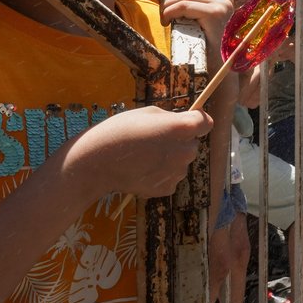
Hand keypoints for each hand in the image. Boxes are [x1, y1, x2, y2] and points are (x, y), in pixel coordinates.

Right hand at [63, 105, 213, 199]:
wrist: (97, 163)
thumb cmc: (119, 131)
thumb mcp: (147, 114)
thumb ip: (171, 118)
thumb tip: (182, 123)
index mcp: (182, 128)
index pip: (206, 123)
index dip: (196, 121)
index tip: (186, 121)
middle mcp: (185, 152)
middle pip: (193, 144)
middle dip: (180, 141)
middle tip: (155, 140)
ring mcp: (177, 173)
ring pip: (181, 162)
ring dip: (170, 159)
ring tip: (144, 156)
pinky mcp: (167, 189)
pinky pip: (171, 178)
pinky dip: (161, 174)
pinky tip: (142, 170)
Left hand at [159, 0, 233, 49]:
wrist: (215, 66)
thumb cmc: (203, 44)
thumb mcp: (199, 19)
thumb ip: (192, 3)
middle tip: (160, 9)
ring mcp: (222, 5)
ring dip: (166, 6)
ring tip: (163, 18)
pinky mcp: (215, 14)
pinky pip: (184, 7)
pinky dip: (170, 12)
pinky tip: (166, 22)